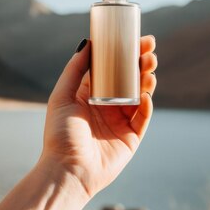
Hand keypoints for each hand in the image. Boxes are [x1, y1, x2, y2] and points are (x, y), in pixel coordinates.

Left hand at [40, 36, 157, 198]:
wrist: (67, 170)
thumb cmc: (59, 135)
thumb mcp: (62, 96)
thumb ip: (75, 69)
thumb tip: (88, 41)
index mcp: (92, 94)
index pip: (113, 68)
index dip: (126, 53)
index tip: (138, 38)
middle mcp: (108, 105)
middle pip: (130, 79)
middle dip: (142, 62)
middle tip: (150, 49)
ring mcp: (121, 122)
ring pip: (141, 95)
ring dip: (148, 79)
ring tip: (150, 66)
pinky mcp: (131, 138)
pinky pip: (143, 118)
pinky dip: (147, 105)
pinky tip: (147, 95)